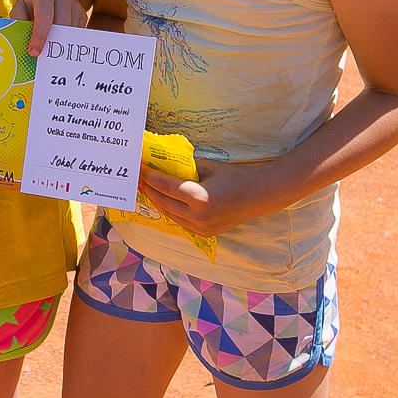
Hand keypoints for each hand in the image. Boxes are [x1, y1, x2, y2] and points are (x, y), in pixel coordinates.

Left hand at [9, 0, 88, 55]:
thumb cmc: (32, 3)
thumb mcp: (20, 7)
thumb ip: (18, 22)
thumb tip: (20, 43)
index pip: (44, 16)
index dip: (39, 36)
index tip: (34, 52)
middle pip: (61, 25)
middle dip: (52, 43)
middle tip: (42, 59)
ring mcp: (75, 5)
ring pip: (71, 31)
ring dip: (61, 45)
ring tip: (49, 56)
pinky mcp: (82, 14)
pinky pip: (77, 33)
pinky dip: (68, 42)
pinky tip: (58, 46)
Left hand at [139, 158, 283, 238]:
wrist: (257, 196)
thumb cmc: (233, 176)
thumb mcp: (207, 167)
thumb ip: (184, 168)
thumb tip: (164, 164)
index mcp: (198, 198)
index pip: (164, 186)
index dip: (149, 176)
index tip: (139, 167)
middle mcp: (197, 217)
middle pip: (163, 202)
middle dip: (149, 188)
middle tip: (139, 177)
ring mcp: (201, 228)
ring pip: (169, 214)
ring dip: (157, 200)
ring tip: (148, 188)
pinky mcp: (204, 233)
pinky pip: (180, 221)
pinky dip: (171, 210)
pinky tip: (165, 200)